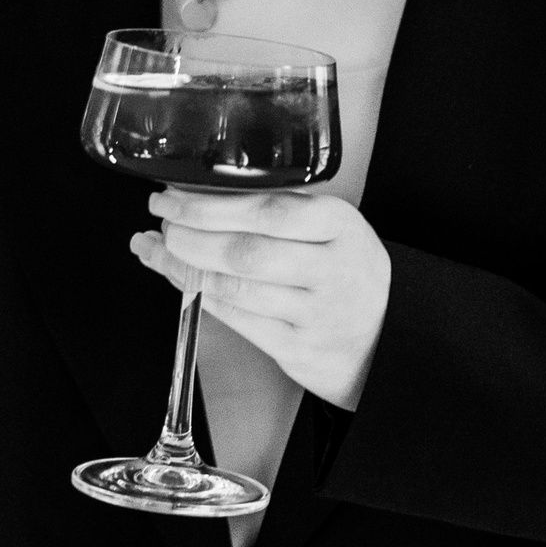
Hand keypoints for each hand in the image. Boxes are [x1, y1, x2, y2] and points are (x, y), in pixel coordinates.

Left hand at [132, 188, 391, 411]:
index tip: (169, 198)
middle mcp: (329, 268)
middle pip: (244, 252)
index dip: (206, 207)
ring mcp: (314, 312)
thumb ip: (279, 214)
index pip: (264, 211)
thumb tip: (198, 200)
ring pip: (234, 288)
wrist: (387, 335)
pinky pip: (238, 320)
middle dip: (189, 238)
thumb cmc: (346, 272)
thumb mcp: (332, 228)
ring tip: (157, 251)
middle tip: (160, 227)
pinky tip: (182, 282)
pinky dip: (202, 298)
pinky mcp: (298, 348)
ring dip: (185, 269)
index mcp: (337, 224)